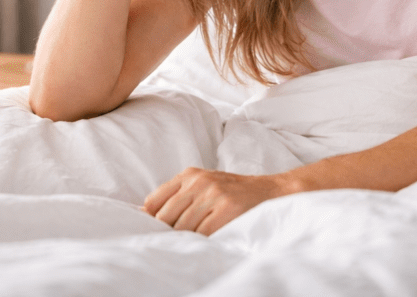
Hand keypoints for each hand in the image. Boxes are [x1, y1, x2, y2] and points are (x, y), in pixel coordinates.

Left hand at [143, 167, 290, 235]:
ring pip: (182, 227)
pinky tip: (207, 240)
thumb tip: (147, 215)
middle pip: (164, 216)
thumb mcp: (203, 185)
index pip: (153, 200)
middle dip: (168, 231)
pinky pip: (202, 232)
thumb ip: (179, 196)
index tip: (158, 229)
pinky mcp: (227, 208)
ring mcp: (213, 194)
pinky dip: (201, 240)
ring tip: (194, 239)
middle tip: (177, 239)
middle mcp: (198, 181)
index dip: (152, 219)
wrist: (270, 191)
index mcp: (189, 175)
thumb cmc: (232, 192)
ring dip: (186, 238)